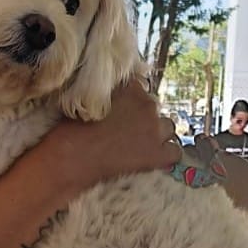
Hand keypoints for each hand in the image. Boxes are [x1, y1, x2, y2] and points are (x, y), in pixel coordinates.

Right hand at [50, 79, 178, 187]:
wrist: (74, 157)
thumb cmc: (73, 130)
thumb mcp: (89, 100)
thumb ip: (108, 94)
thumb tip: (116, 100)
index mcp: (130, 88)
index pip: (140, 89)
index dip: (132, 103)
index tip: (123, 113)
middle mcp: (147, 105)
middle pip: (154, 109)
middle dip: (144, 118)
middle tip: (128, 132)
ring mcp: (155, 130)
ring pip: (168, 128)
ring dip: (158, 134)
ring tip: (141, 145)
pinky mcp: (159, 154)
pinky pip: (175, 152)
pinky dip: (166, 155)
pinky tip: (154, 159)